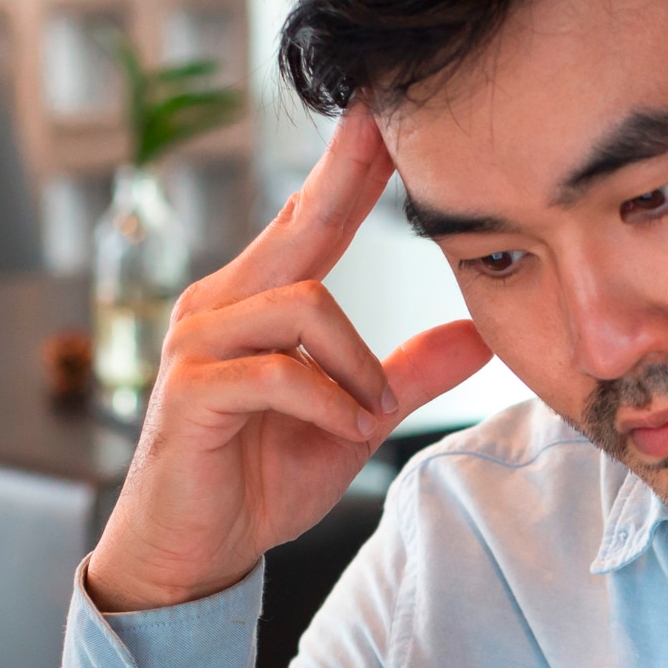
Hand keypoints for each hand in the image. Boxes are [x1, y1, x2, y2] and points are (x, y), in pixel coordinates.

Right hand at [84, 103, 493, 612]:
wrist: (192, 555)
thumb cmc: (256, 481)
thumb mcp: (351, 421)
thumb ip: (406, 375)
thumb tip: (476, 334)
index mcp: (255, 302)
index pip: (311, 219)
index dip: (348, 166)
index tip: (385, 112)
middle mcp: (219, 306)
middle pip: (300, 226)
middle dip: (348, 178)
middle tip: (391, 126)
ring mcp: (198, 345)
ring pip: (302, 307)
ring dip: (356, 365)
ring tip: (368, 413)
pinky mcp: (191, 393)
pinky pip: (274, 373)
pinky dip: (325, 403)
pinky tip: (343, 431)